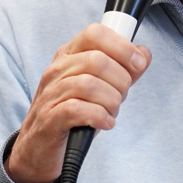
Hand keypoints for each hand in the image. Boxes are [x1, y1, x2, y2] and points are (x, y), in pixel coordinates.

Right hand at [6, 23, 151, 182]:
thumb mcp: (100, 88)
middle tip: (120, 97)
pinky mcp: (50, 119)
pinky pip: (78, 110)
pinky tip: (105, 123)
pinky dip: (99, 117)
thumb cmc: (71, 115)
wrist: (39, 148)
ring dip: (111, 101)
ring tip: (111, 112)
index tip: (138, 63)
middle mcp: (57, 70)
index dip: (122, 46)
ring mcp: (51, 94)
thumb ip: (122, 70)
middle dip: (120, 81)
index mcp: (69, 56)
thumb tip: (143, 54)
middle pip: (97, 60)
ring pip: (89, 85)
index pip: (95, 33)